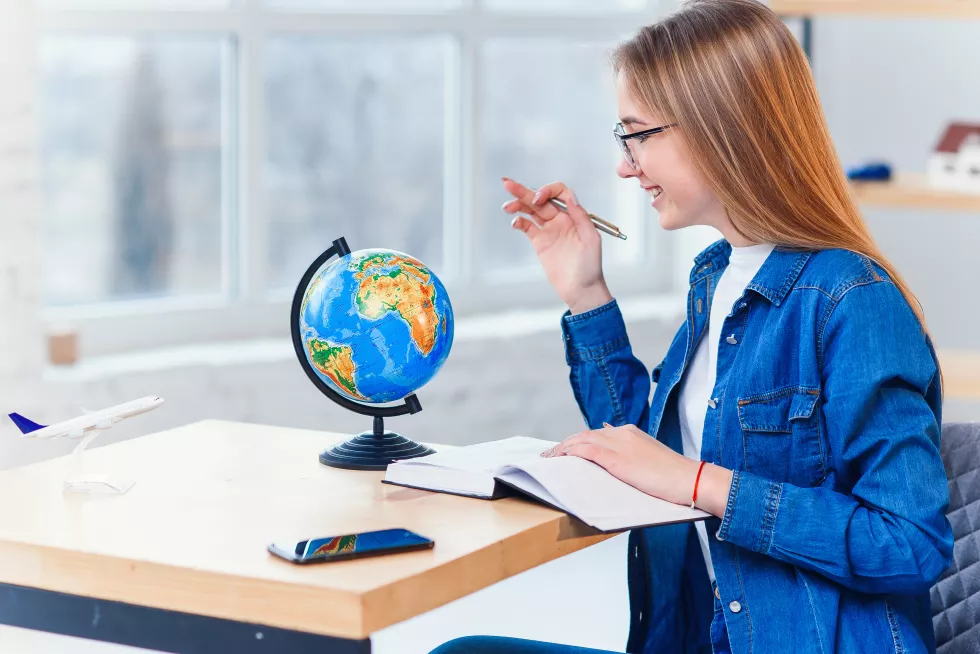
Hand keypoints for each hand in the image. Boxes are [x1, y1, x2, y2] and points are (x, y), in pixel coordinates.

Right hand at [502, 178, 611, 313]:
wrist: (581, 289)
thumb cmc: (590, 267)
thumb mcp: (591, 239)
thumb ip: (580, 217)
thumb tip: (570, 197)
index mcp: (574, 216)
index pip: (559, 193)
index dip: (547, 191)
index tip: (538, 200)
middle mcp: (561, 219)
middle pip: (540, 199)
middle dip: (524, 191)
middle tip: (507, 183)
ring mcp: (549, 230)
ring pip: (531, 211)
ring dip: (518, 204)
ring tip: (506, 205)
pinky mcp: (540, 242)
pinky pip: (527, 227)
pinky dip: (519, 221)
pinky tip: (515, 221)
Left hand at [541, 424, 733, 516]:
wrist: (691, 479)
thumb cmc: (674, 477)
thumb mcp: (650, 461)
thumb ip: (632, 458)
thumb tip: (613, 461)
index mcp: (631, 433)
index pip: (597, 433)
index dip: (578, 441)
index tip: (566, 449)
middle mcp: (623, 433)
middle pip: (585, 434)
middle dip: (566, 443)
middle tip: (551, 454)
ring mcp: (619, 444)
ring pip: (582, 440)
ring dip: (563, 448)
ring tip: (550, 457)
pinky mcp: (617, 459)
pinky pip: (586, 450)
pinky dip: (570, 452)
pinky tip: (561, 458)